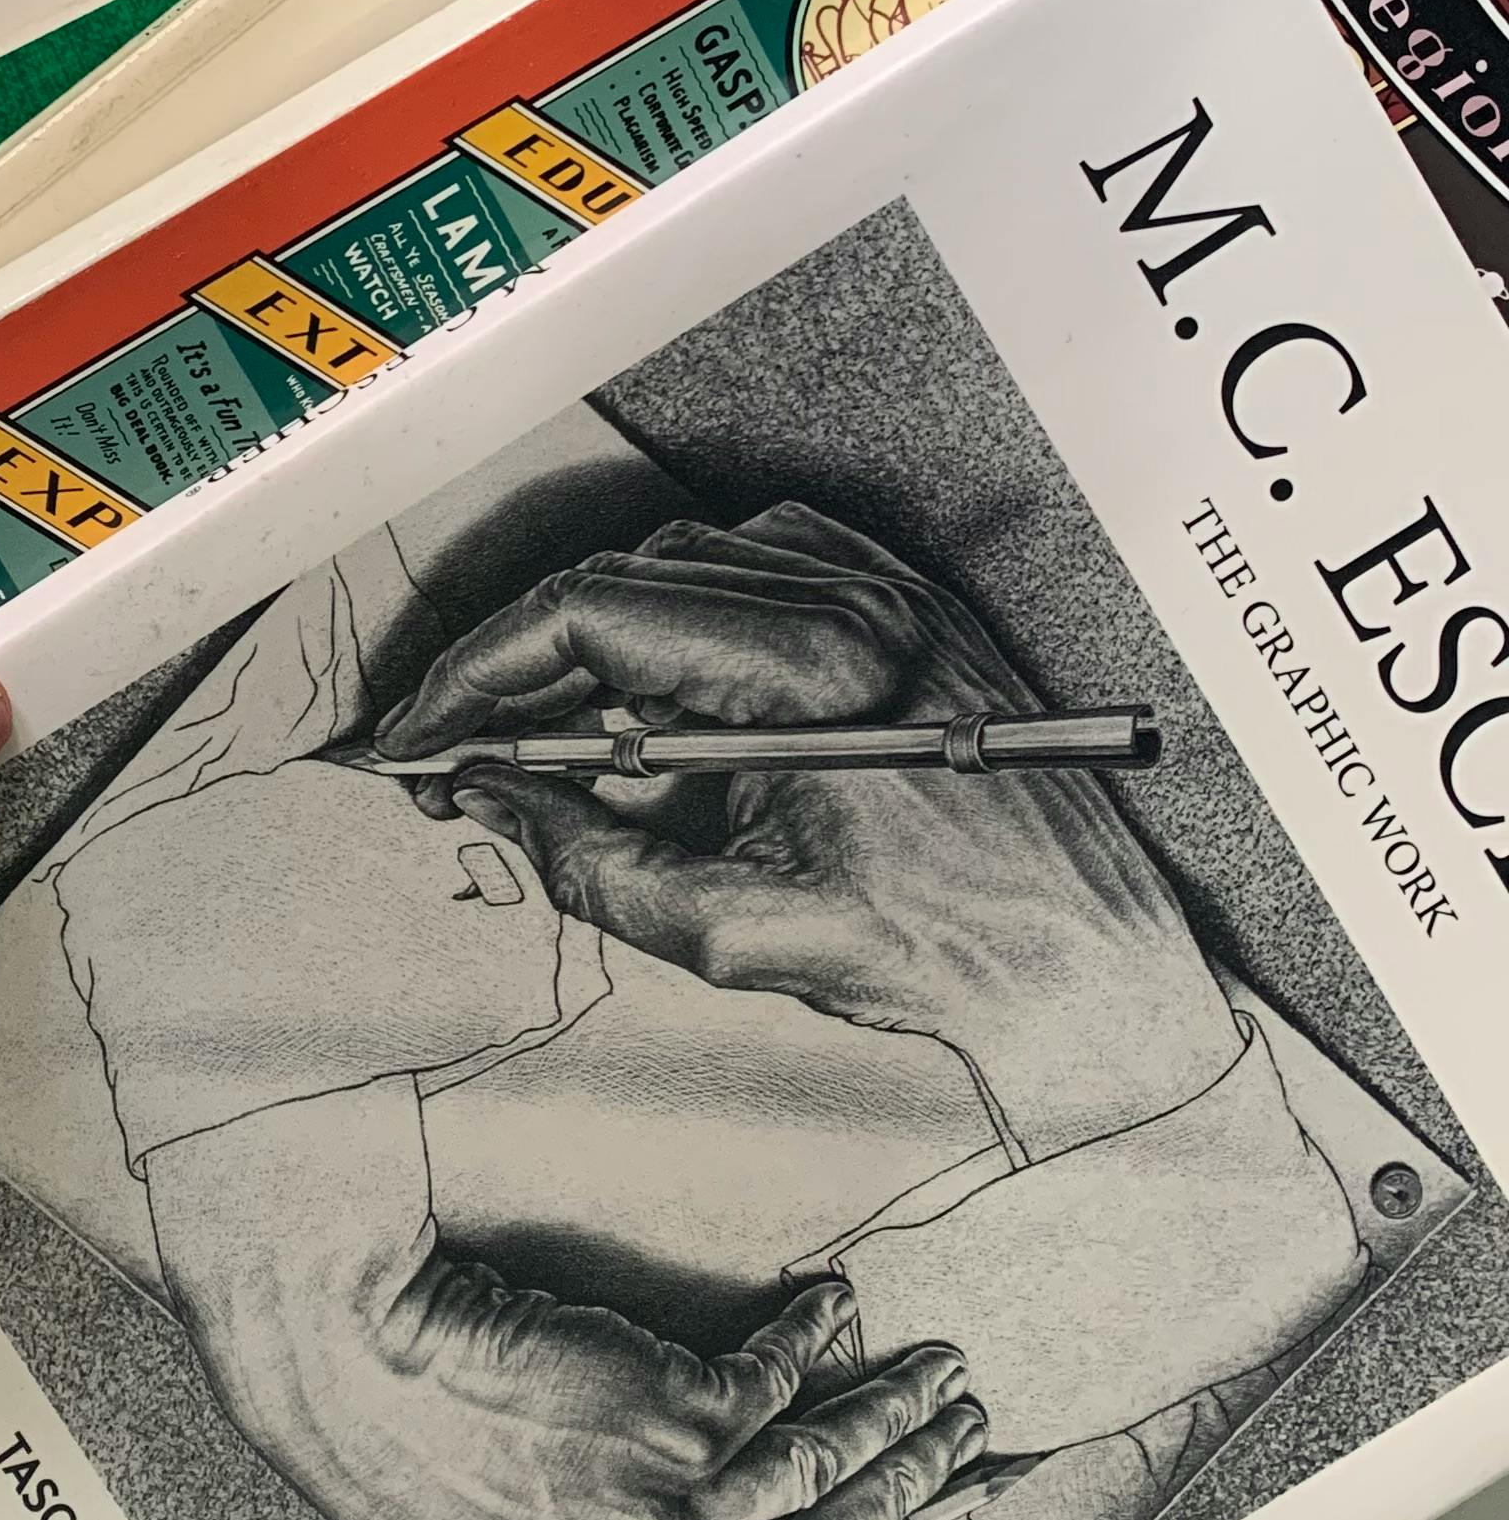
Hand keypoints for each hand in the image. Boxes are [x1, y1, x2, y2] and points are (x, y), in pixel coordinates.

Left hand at [152, 1128, 978, 1519]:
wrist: (333, 1344)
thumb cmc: (384, 1436)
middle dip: (909, 1505)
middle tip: (963, 1451)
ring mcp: (652, 1508)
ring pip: (819, 1479)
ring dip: (897, 1425)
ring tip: (940, 1378)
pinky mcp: (657, 1413)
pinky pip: (774, 1382)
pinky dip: (817, 1338)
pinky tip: (834, 1305)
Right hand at [376, 503, 1237, 1160]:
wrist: (1097, 963)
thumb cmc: (944, 959)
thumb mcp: (738, 935)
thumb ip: (589, 863)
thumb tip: (484, 801)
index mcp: (807, 672)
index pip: (586, 621)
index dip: (477, 673)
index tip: (421, 739)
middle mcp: (848, 601)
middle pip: (616, 582)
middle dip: (514, 663)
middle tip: (455, 749)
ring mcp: (881, 588)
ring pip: (674, 560)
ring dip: (586, 633)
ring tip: (540, 730)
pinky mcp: (903, 600)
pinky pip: (753, 557)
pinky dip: (675, 602)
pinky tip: (645, 675)